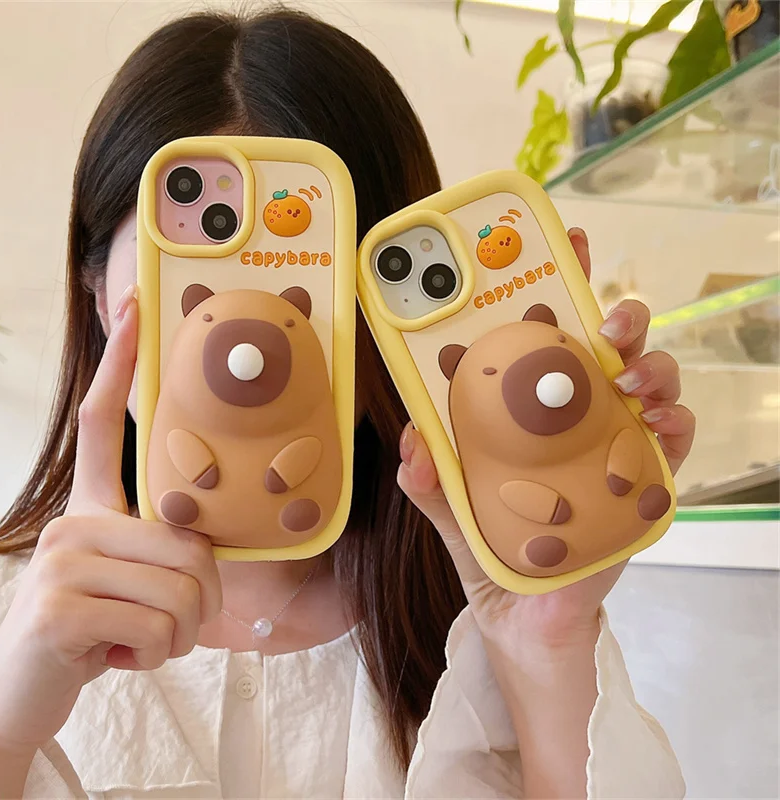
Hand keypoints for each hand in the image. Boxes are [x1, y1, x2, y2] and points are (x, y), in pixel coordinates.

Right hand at [0, 285, 221, 773]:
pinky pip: (161, 626)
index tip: (132, 306)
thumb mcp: (130, 581)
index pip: (102, 420)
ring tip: (136, 640)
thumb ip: (160, 549)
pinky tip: (116, 658)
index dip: (119, 362)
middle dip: (199, 601)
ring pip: (183, 590)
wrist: (23, 696)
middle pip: (191, 545)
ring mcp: (62, 559)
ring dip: (178, 634)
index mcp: (90, 507)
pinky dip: (157, 656)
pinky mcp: (61, 606)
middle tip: (165, 625)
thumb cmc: (95, 631)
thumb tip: (205, 545)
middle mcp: (72, 520)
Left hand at [397, 228, 694, 650]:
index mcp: (529, 402)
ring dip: (649, 363)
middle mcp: (576, 410)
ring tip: (628, 373)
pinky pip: (674, 437)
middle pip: (607, 341)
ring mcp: (614, 438)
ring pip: (650, 376)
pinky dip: (674, 421)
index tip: (560, 243)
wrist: (525, 609)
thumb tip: (412, 442)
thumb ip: (428, 476)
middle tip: (603, 320)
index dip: (557, 282)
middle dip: (616, 313)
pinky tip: (656, 420)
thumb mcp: (449, 505)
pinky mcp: (643, 476)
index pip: (546, 330)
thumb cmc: (491, 542)